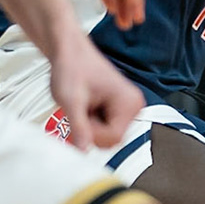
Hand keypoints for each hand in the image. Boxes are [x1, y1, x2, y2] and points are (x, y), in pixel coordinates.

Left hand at [47, 32, 143, 150]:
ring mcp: (128, 108)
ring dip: (91, 126)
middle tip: (81, 109)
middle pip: (113, 139)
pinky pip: (107, 128)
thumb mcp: (71, 100)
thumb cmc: (73, 68)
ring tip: (84, 106)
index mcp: (129, 103)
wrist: (70, 53)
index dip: (91, 133)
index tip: (80, 116)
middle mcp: (134, 106)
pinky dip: (92, 122)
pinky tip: (87, 106)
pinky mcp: (120, 110)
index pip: (113, 138)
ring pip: (108, 135)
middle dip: (92, 129)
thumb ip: (79, 126)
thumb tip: (83, 150)